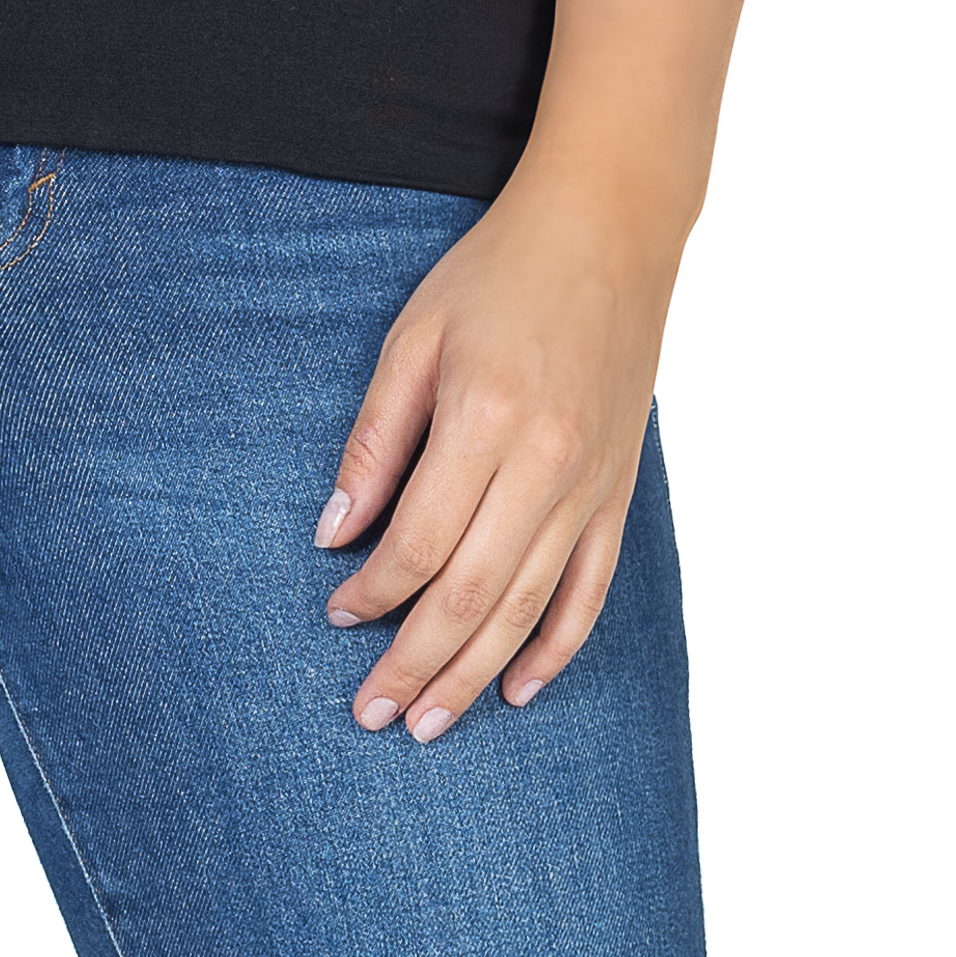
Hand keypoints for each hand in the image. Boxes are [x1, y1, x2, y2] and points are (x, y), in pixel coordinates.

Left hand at [315, 169, 679, 739]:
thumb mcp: (416, 335)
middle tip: (371, 715)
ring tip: (429, 724)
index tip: (336, 616)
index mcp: (485, 420)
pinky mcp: (621, 492)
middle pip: (471, 595)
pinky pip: (591, 591)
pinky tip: (520, 688)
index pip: (417, 541)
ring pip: (528, 608)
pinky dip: (557, 648)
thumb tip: (334, 531)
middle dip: (415, 664)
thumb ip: (376, 437)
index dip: (372, 591)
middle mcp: (545, 465)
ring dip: (475, 675)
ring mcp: (591, 485)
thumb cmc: (497, 274)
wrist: (608, 232)